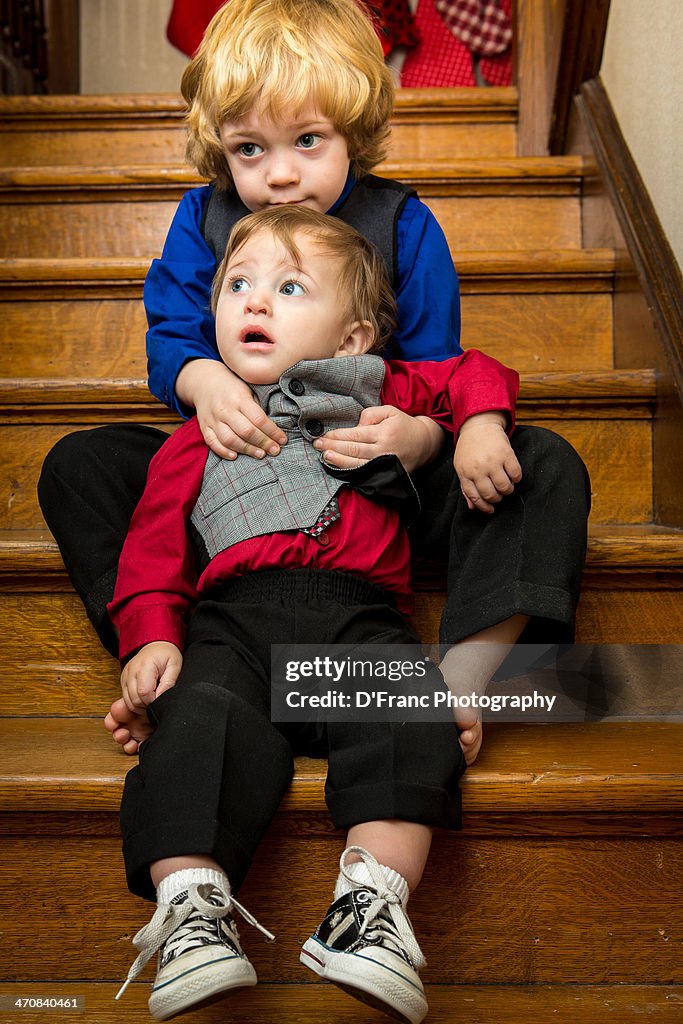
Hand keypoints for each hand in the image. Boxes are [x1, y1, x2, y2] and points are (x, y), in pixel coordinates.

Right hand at [120, 641, 182, 711]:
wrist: (156, 645)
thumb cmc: (166, 654)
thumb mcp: (175, 665)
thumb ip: (169, 682)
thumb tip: (162, 699)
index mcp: (145, 665)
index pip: (144, 693)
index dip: (153, 702)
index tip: (162, 700)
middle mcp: (131, 671)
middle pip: (134, 700)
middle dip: (147, 706)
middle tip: (158, 701)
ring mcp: (125, 676)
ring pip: (128, 702)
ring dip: (141, 706)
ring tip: (153, 700)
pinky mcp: (123, 680)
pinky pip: (126, 699)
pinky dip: (135, 703)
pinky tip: (146, 698)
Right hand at [176, 359, 286, 459]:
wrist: (204, 380)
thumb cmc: (233, 385)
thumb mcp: (248, 388)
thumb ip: (258, 406)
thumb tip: (275, 427)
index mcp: (239, 398)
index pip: (259, 419)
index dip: (273, 432)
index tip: (283, 440)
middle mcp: (225, 409)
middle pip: (246, 431)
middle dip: (263, 443)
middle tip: (275, 450)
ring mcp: (213, 419)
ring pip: (229, 439)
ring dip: (246, 450)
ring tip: (260, 454)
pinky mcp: (204, 426)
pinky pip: (212, 442)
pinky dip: (223, 451)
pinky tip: (235, 456)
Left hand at [312, 405, 444, 472]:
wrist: (425, 444)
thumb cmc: (404, 425)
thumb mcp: (390, 411)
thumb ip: (371, 414)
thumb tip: (356, 425)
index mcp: (383, 432)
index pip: (355, 435)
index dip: (337, 436)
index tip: (323, 436)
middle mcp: (383, 450)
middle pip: (353, 450)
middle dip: (333, 448)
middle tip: (317, 446)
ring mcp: (384, 465)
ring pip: (357, 464)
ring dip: (338, 461)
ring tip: (324, 457)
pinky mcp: (385, 474)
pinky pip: (364, 474)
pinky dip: (350, 473)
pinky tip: (339, 469)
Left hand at [454, 413, 521, 512]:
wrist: (478, 426)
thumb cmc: (469, 449)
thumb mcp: (462, 467)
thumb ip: (466, 487)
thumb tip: (474, 507)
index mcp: (466, 473)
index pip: (475, 498)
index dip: (485, 507)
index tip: (491, 509)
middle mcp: (478, 469)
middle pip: (491, 495)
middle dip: (497, 499)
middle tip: (499, 495)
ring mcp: (493, 461)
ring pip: (505, 487)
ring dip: (508, 490)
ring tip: (507, 486)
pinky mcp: (506, 454)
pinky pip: (516, 474)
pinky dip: (516, 479)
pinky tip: (513, 476)